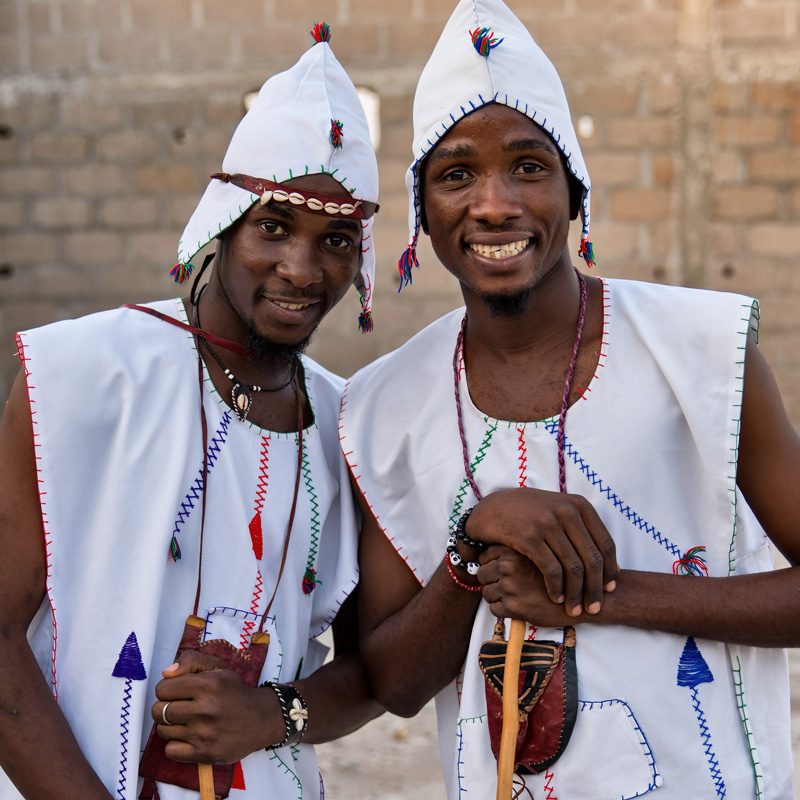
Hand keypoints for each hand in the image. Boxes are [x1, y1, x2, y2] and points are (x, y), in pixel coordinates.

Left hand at [151, 650, 283, 763]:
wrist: (260, 719)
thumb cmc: (234, 691)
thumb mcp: (218, 668)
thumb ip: (191, 661)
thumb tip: (166, 673)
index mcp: (208, 684)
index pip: (162, 688)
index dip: (167, 689)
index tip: (177, 691)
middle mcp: (205, 709)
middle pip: (158, 711)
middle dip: (164, 707)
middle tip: (179, 707)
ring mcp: (204, 734)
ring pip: (163, 731)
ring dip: (170, 726)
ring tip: (186, 721)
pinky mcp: (205, 753)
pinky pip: (171, 751)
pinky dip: (176, 744)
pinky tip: (188, 737)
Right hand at [468, 488, 616, 615]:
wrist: (495, 508)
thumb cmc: (530, 513)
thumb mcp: (560, 509)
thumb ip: (583, 530)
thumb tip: (608, 563)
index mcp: (579, 505)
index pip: (605, 544)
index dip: (610, 570)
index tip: (609, 590)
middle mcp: (567, 512)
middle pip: (592, 559)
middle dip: (596, 589)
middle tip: (595, 607)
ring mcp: (548, 524)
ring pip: (574, 568)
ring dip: (576, 594)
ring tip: (575, 609)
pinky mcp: (530, 537)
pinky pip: (552, 570)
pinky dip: (557, 588)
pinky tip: (556, 598)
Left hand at [478, 545, 579, 625]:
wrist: (582, 594)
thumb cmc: (559, 571)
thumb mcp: (537, 550)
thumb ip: (516, 549)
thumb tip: (485, 553)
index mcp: (513, 548)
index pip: (484, 555)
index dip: (493, 563)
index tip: (504, 569)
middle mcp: (508, 565)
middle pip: (482, 573)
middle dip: (492, 580)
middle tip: (509, 585)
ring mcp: (510, 586)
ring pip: (486, 592)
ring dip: (497, 596)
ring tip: (516, 595)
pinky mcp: (513, 606)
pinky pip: (494, 609)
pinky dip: (503, 610)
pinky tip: (519, 606)